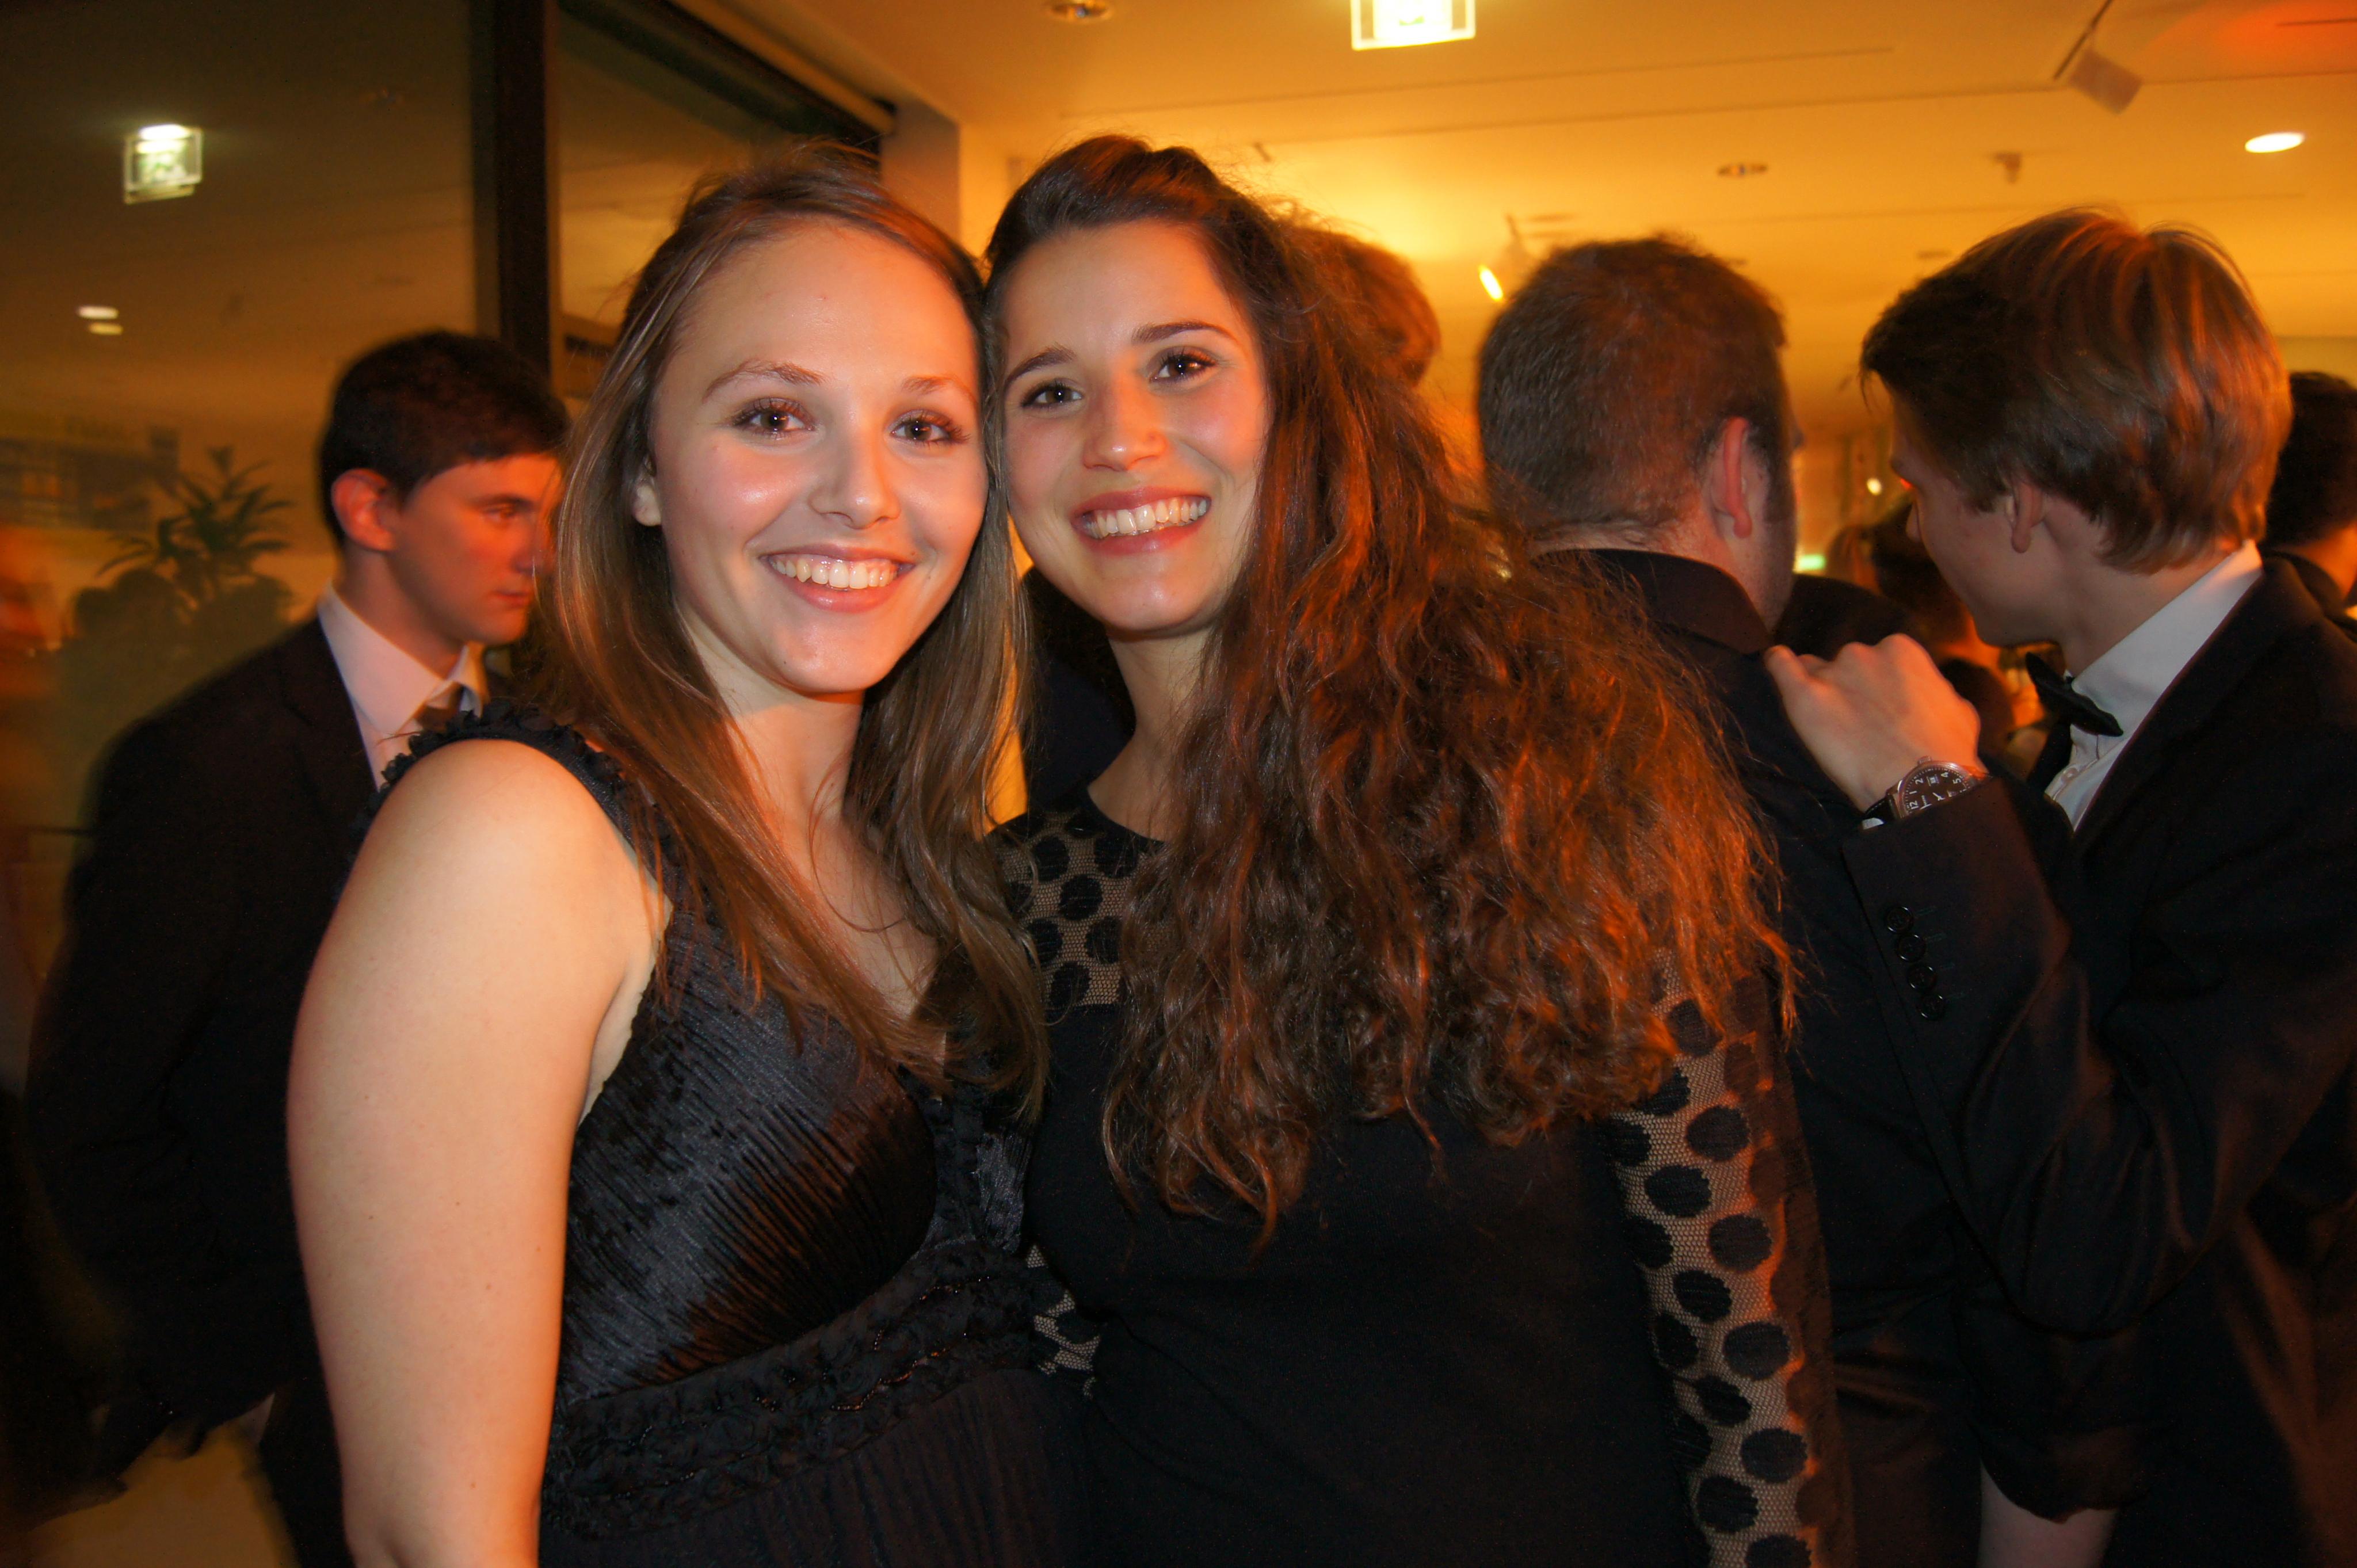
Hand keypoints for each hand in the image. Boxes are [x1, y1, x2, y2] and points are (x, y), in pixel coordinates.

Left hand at [1762, 635, 1983, 809]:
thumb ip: (1937, 691)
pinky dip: (1778, 664)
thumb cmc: (1945, 751)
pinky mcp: (1803, 695)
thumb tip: (1935, 691)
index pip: (1878, 657)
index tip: (1877, 705)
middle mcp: (1864, 653)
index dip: (1876, 682)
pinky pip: (1780, 665)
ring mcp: (1832, 672)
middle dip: (1847, 686)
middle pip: (1844, 664)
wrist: (1918, 781)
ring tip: (1824, 716)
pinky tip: (1776, 664)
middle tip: (1854, 719)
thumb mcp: (1958, 710)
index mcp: (1902, 650)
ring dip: (1818, 687)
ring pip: (1814, 670)